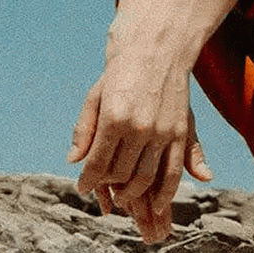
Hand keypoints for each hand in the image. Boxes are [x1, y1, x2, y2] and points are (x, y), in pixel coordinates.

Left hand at [67, 0, 240, 242]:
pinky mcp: (181, 133)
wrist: (156, 48)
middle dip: (108, 188)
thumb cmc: (119, 72)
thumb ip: (83, 131)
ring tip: (123, 197)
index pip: (98, 163)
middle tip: (103, 191)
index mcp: (113, 118)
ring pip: (146, 178)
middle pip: (120, 175)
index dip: (88, 180)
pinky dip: (165, 193)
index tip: (81, 187)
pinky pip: (173, 173)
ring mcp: (162, 132)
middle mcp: (139, 128)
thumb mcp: (94, 97)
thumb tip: (72, 161)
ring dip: (133, 194)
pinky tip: (157, 204)